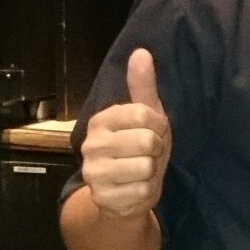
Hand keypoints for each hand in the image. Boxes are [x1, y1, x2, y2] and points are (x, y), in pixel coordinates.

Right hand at [81, 49, 171, 219]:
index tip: (151, 132)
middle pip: (146, 142)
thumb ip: (143, 85)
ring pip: (145, 167)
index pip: (144, 114)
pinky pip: (143, 191)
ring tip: (141, 172)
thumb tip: (141, 51)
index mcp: (101, 120)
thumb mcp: (146, 116)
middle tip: (146, 155)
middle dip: (155, 151)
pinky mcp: (102, 198)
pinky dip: (146, 192)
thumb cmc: (139, 149)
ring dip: (151, 172)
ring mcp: (93, 173)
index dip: (157, 126)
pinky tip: (136, 189)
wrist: (124, 194)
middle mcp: (91, 145)